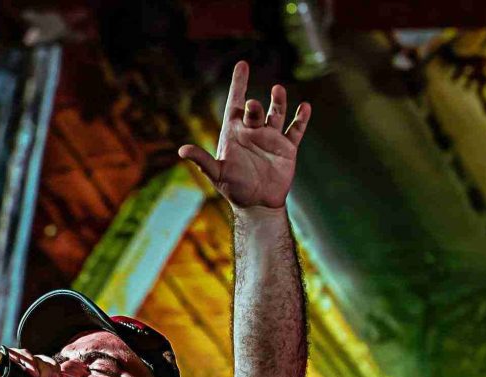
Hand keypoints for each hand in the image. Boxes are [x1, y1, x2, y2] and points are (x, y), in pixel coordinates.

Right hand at [0, 348, 74, 376]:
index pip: (50, 371)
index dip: (59, 374)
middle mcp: (26, 372)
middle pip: (45, 362)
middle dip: (53, 370)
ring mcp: (16, 365)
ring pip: (35, 357)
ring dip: (42, 367)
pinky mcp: (5, 359)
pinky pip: (20, 353)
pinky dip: (28, 360)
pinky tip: (31, 372)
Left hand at [178, 61, 311, 208]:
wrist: (256, 203)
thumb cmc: (234, 188)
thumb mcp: (217, 173)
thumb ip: (202, 160)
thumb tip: (181, 151)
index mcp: (234, 133)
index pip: (234, 103)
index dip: (238, 84)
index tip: (242, 64)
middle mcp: (253, 131)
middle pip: (254, 111)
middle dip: (254, 107)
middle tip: (252, 106)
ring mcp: (271, 138)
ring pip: (276, 114)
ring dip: (278, 103)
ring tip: (278, 90)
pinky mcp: (287, 148)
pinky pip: (295, 130)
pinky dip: (301, 119)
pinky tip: (305, 107)